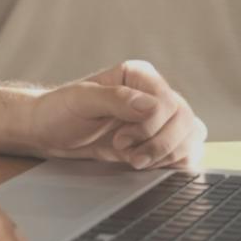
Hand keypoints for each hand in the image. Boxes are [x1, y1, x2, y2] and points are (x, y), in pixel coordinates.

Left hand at [26, 59, 206, 169]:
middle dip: (159, 145)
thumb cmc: (60, 110)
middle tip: (129, 155)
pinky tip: (146, 164)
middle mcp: (155, 94)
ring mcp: (161, 119)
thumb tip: (150, 106)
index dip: (149, 127)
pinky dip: (173, 164)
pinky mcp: (161, 141)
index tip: (120, 139)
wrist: (49, 131)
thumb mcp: (79, 100)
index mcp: (139, 76)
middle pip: (185, 121)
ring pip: (191, 137)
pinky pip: (188, 152)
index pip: (167, 103)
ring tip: (134, 159)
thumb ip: (114, 98)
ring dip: (166, 156)